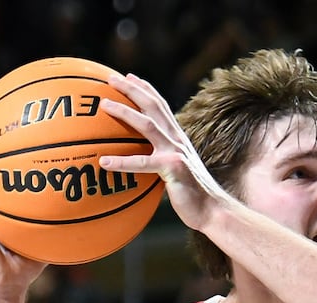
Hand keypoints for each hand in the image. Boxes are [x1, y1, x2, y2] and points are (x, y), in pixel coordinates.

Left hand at [99, 73, 231, 233]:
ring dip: (124, 112)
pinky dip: (122, 162)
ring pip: (148, 125)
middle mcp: (178, 140)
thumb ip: (164, 160)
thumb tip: (144, 161)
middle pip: (154, 106)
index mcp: (179, 139)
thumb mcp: (178, 171)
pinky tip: (103, 161)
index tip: (129, 77)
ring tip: (103, 104)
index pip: (162, 107)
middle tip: (111, 77)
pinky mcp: (173, 169)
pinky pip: (142, 163)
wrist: (213, 211)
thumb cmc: (193, 195)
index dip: (146, 90)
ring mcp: (176, 153)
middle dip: (132, 89)